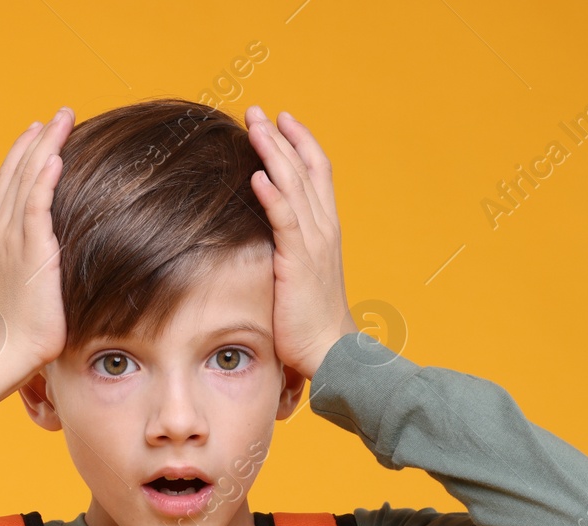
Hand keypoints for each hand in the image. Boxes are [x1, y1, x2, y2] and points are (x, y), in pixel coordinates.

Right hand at [0, 107, 73, 410]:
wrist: (7, 351)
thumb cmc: (10, 322)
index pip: (8, 181)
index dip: (23, 152)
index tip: (40, 130)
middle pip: (19, 171)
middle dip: (40, 139)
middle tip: (60, 113)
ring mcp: (12, 239)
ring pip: (28, 180)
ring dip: (46, 146)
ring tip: (63, 120)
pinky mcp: (30, 252)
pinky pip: (36, 206)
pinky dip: (44, 179)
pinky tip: (56, 156)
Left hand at [244, 106, 355, 379]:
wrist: (332, 352)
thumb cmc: (312, 322)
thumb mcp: (302, 276)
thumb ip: (290, 250)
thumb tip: (269, 240)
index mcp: (327, 230)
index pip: (318, 173)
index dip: (302, 143)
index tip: (282, 119)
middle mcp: (324, 229)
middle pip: (305, 169)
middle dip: (282, 137)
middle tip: (257, 111)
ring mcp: (313, 244)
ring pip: (294, 186)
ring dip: (274, 153)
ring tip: (255, 127)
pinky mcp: (298, 262)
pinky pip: (285, 221)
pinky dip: (273, 195)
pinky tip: (258, 174)